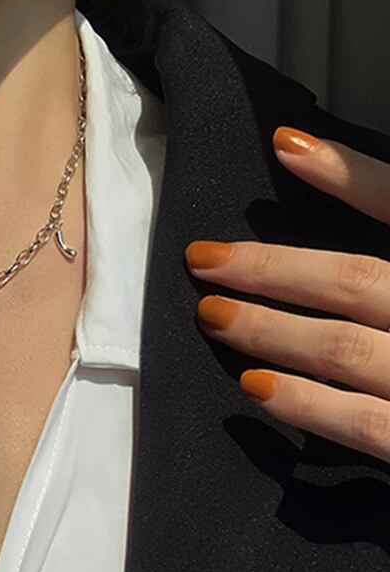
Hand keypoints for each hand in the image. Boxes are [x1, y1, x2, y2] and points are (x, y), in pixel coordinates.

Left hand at [185, 126, 389, 461]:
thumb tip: (332, 180)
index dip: (351, 174)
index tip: (286, 146)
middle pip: (356, 280)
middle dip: (271, 268)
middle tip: (203, 259)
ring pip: (345, 347)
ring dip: (269, 329)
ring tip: (213, 315)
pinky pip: (367, 425)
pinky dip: (309, 404)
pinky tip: (255, 387)